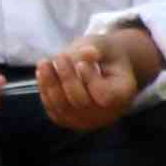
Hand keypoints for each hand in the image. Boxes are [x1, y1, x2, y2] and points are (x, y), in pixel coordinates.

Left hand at [36, 22, 160, 132]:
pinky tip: (42, 73)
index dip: (90, 80)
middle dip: (68, 77)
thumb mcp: (105, 45)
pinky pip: (54, 110)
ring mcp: (88, 121)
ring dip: (50, 84)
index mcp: (123, 93)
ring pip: (64, 108)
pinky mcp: (70, 121)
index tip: (80, 63)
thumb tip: (86, 53)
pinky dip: (46, 92)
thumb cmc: (105, 55)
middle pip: (82, 102)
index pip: (105, 96)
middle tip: (60, 55)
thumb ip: (97, 47)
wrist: (102, 67)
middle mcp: (108, 113)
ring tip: (44, 63)